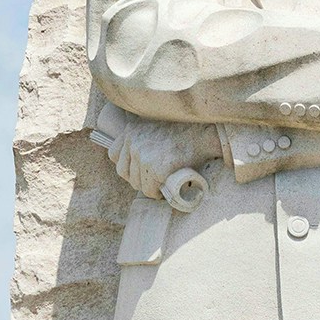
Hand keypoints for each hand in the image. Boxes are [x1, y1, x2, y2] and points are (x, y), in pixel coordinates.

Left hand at [103, 112, 221, 200]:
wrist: (205, 133)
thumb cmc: (185, 130)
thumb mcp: (156, 126)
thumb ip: (144, 137)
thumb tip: (137, 160)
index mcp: (131, 130)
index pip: (114, 155)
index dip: (128, 165)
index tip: (141, 168)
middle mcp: (133, 142)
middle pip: (124, 172)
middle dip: (138, 178)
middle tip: (154, 179)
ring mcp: (143, 155)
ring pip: (137, 183)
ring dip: (148, 186)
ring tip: (161, 184)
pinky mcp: (156, 168)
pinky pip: (149, 190)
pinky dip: (156, 193)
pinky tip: (165, 189)